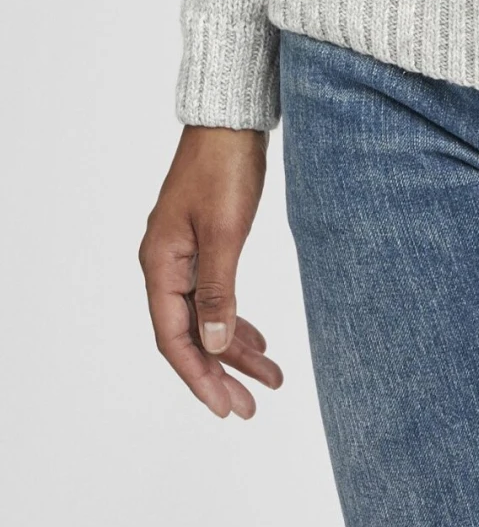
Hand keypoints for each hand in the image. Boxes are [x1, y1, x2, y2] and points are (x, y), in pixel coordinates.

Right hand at [139, 124, 284, 418]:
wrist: (232, 118)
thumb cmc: (225, 167)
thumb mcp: (225, 232)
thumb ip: (218, 291)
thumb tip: (214, 344)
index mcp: (160, 264)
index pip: (174, 338)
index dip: (200, 377)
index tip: (227, 408)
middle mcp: (165, 264)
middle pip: (189, 334)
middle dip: (221, 373)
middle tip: (253, 407)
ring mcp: (184, 253)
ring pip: (206, 316)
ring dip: (235, 348)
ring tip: (270, 378)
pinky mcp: (204, 241)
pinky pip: (215, 295)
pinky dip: (235, 318)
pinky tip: (257, 338)